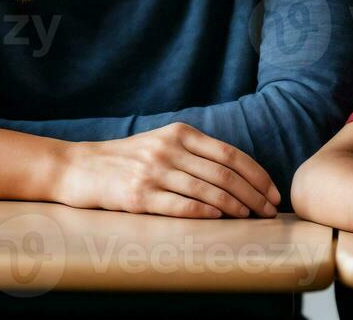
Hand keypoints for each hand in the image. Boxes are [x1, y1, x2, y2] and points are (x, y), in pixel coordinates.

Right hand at [53, 122, 280, 218]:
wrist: (79, 167)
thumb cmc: (126, 159)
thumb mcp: (161, 143)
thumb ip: (194, 152)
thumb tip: (236, 173)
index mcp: (180, 133)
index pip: (230, 154)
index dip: (256, 174)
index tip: (273, 191)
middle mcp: (169, 149)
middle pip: (224, 173)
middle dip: (253, 194)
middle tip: (270, 210)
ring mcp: (154, 172)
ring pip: (208, 190)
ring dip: (236, 206)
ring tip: (252, 218)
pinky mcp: (139, 195)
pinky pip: (181, 205)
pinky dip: (205, 212)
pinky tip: (220, 219)